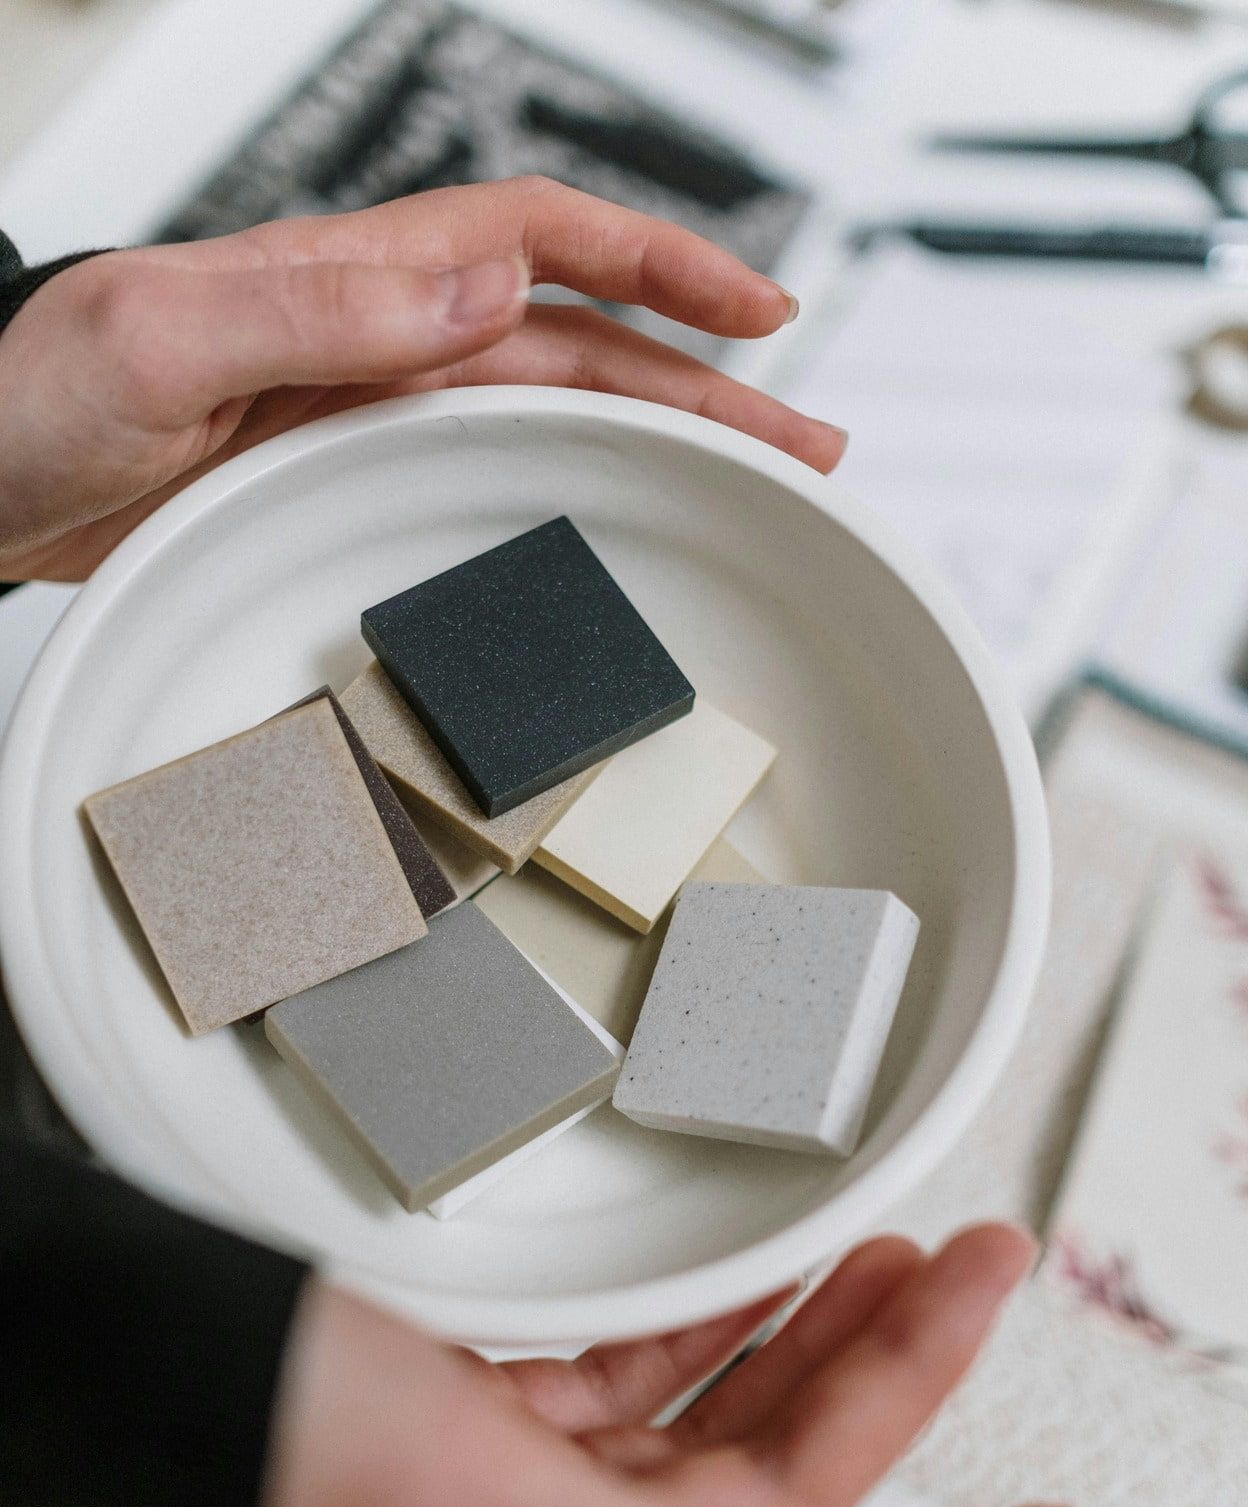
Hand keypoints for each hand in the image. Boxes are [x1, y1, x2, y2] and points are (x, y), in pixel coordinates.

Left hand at [0, 177, 846, 581]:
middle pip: (578, 340)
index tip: (756, 306)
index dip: (658, 262)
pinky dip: (565, 487)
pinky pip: (485, 473)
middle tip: (803, 439)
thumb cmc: (28, 395)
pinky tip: (606, 512)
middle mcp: (377, 337)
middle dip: (702, 381)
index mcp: (348, 278)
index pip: (540, 239)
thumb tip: (483, 289)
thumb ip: (319, 309)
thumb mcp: (164, 336)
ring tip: (747, 481)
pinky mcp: (345, 478)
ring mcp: (368, 412)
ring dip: (654, 440)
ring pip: (547, 411)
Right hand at [252, 1225, 1099, 1506]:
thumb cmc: (244, 1440)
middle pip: (765, 1504)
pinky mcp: (476, 1421)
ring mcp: (508, 1497)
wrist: (102, 1347)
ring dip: (804, 1345)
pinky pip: (631, 1377)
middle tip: (974, 1287)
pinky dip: (703, 1325)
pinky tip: (759, 1278)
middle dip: (885, 1392)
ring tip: (894, 1262)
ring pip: (706, 1431)